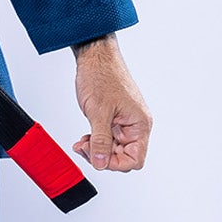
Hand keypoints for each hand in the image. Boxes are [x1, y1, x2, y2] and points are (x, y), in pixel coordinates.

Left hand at [70, 37, 151, 172]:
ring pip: (114, 149)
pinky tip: (84, 138)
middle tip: (84, 148)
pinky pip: (107, 139)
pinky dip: (95, 142)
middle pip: (124, 157)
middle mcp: (136, 125)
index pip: (134, 159)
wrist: (95, 57)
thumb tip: (101, 163)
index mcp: (140, 124)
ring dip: (96, 149)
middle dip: (103, 156)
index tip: (97, 158)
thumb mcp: (98, 113)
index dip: (115, 164)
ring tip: (81, 142)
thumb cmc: (101, 76)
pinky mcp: (114, 119)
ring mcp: (125, 122)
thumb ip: (100, 141)